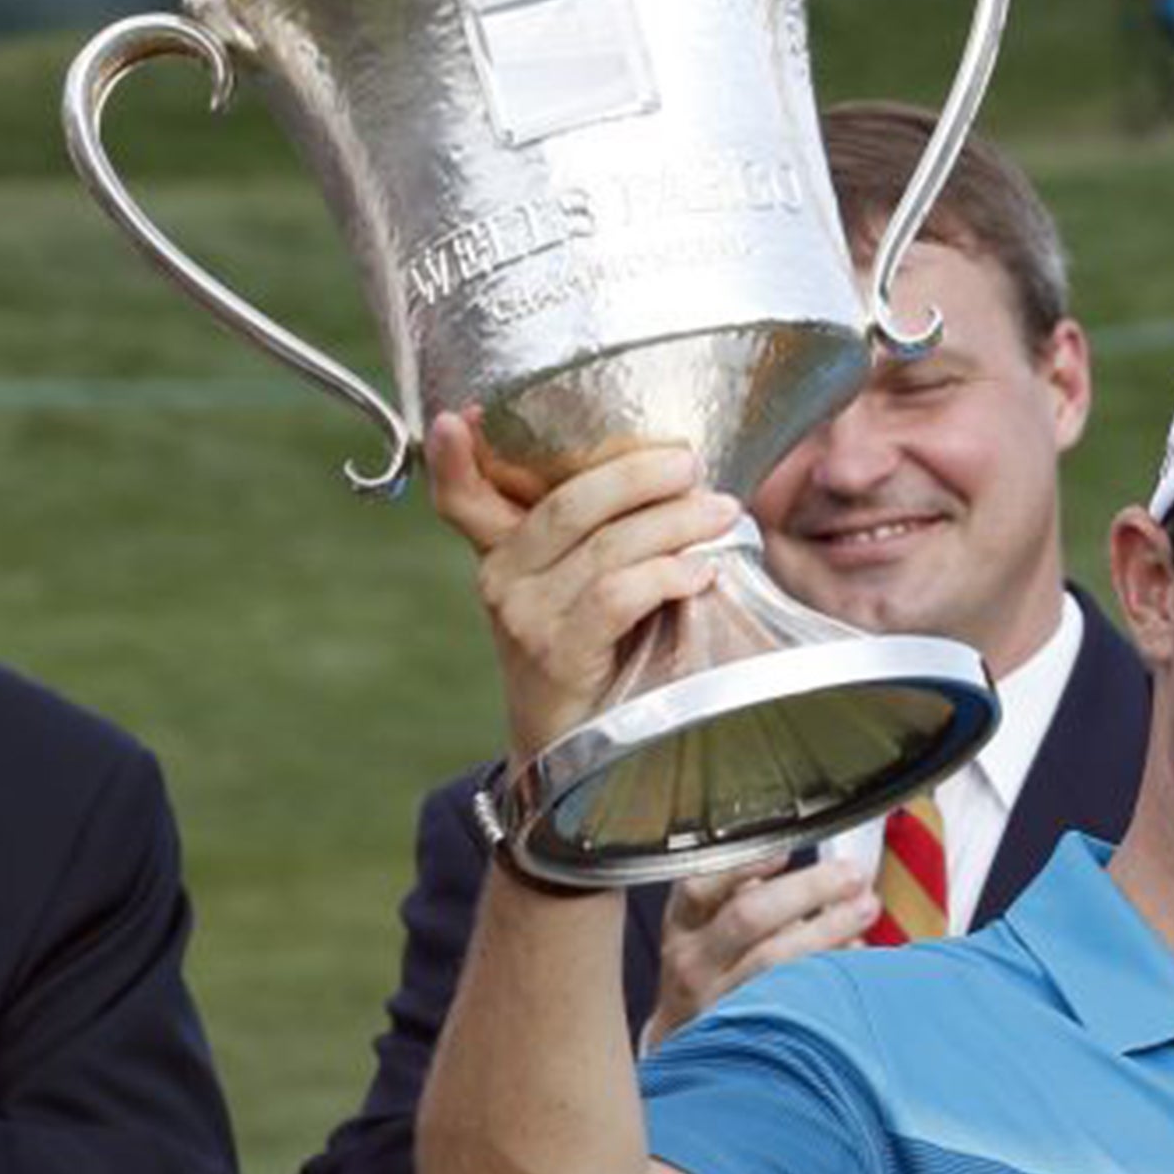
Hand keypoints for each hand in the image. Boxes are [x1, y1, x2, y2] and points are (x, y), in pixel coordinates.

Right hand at [426, 411, 742, 764]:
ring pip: (606, 546)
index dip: (452, 459)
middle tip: (690, 462)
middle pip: (568, 503)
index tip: (460, 418)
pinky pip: (617, 595)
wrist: (570, 754)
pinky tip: (701, 570)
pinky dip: (667, 574)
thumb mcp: (576, 587)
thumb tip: (670, 471)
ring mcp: (524, 617)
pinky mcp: (557, 653)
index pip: (463, 497)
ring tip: (721, 511)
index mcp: (499, 552)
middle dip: (637, 473)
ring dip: (674, 522)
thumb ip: (597, 534)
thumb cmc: (589, 655)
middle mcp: (501, 578)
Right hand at [641, 856, 880, 1050]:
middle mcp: (694, 962)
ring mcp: (717, 1001)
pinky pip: (796, 998)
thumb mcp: (708, 924)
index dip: (741, 867)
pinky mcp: (746, 1032)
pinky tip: (856, 957)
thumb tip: (809, 863)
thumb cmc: (712, 968)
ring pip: (775, 962)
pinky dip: (829, 973)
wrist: (687, 1042)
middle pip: (748, 918)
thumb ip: (744, 891)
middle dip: (806, 889)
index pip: (698, 887)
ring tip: (866, 908)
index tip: (783, 850)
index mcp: (684, 924)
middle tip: (852, 874)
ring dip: (828, 930)